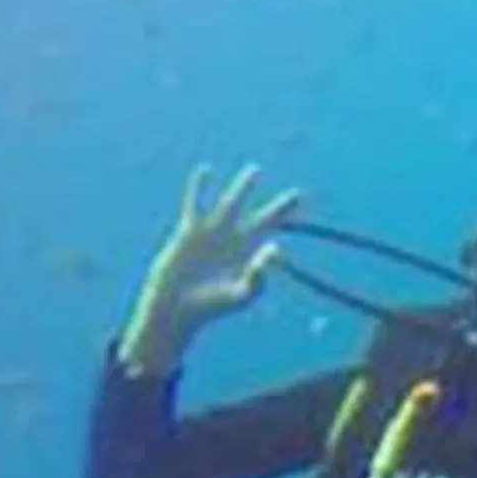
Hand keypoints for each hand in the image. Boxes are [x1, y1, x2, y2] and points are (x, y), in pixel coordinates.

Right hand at [116, 163, 302, 377]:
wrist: (177, 306)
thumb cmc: (211, 307)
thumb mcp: (240, 295)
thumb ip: (259, 276)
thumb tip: (276, 249)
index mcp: (251, 257)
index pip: (276, 237)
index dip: (288, 225)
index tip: (299, 213)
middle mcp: (236, 242)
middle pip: (262, 219)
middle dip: (280, 208)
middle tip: (299, 194)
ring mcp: (214, 234)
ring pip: (231, 204)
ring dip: (244, 188)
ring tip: (256, 170)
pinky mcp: (190, 231)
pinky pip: (195, 203)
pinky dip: (199, 187)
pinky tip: (205, 170)